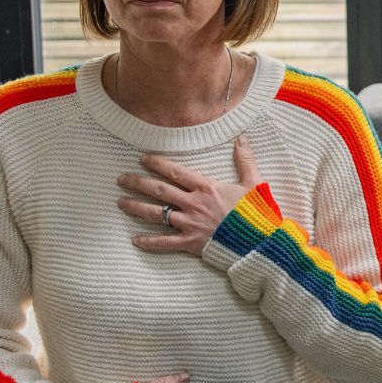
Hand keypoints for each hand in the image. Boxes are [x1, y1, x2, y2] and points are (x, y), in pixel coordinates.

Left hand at [115, 135, 263, 256]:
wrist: (261, 242)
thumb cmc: (258, 214)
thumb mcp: (255, 183)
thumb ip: (245, 161)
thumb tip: (242, 139)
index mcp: (207, 187)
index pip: (175, 171)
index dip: (156, 163)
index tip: (141, 158)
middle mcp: (194, 204)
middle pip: (159, 190)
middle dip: (137, 183)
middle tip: (120, 179)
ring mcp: (190, 224)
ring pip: (157, 214)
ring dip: (136, 207)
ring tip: (120, 202)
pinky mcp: (191, 244)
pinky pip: (165, 242)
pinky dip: (149, 242)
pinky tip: (135, 240)